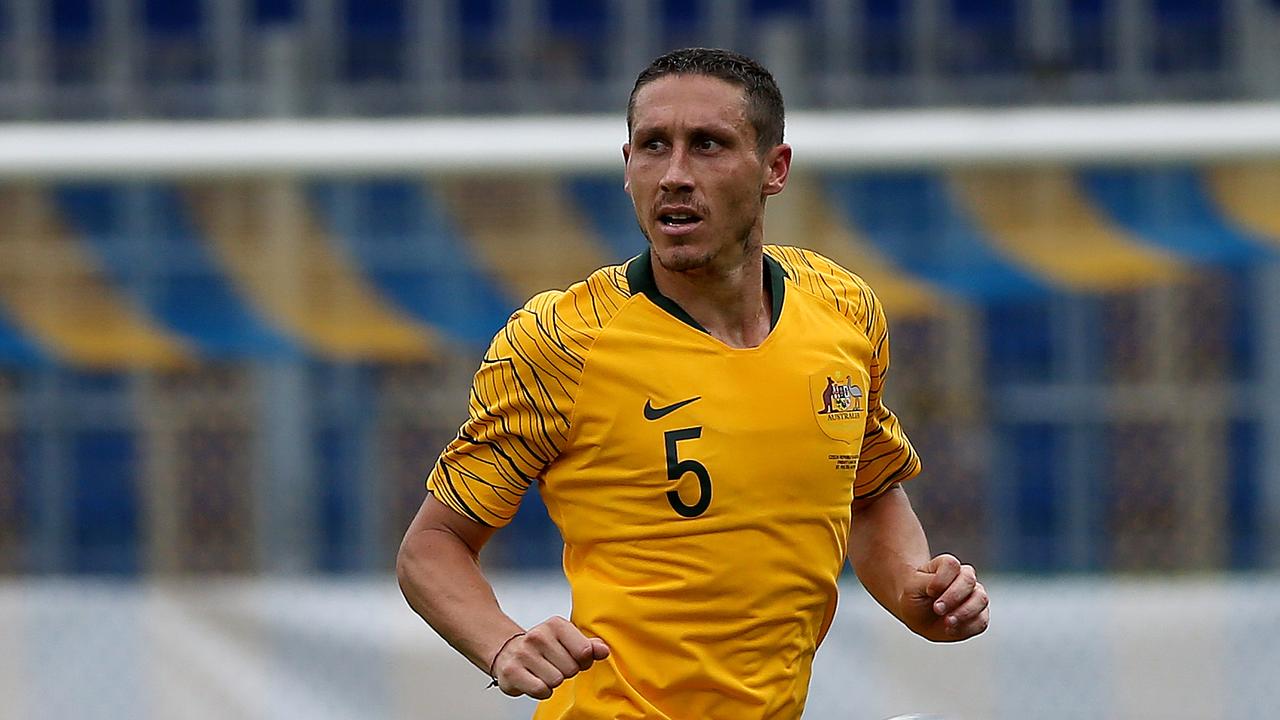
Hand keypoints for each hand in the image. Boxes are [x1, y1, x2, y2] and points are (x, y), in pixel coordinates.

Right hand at [490, 616, 609, 698]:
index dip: (583, 661)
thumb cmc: (541, 647)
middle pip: (571, 668)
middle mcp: (538, 636)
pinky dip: (542, 691)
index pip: (585, 651)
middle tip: (555, 666)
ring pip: (556, 681)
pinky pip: (540, 690)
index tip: (574, 658)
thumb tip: (603, 650)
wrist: (507, 651)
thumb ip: (588, 645)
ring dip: (552, 682)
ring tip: (543, 672)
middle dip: (566, 672)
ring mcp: (523, 653)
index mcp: (555, 625)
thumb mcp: (567, 640)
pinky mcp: (512, 671)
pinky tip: (536, 680)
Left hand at [900, 554, 988, 641]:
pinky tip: (951, 629)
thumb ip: (928, 583)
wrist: (917, 614)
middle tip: (937, 609)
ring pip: (981, 599)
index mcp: (947, 566)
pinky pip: (982, 621)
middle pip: (968, 580)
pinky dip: (967, 627)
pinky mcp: (979, 615)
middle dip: (953, 596)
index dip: (940, 579)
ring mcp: (975, 596)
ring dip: (964, 612)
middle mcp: (965, 578)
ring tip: (947, 622)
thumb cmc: (915, 597)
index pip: (951, 565)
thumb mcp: (912, 588)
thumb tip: (943, 589)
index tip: (929, 591)